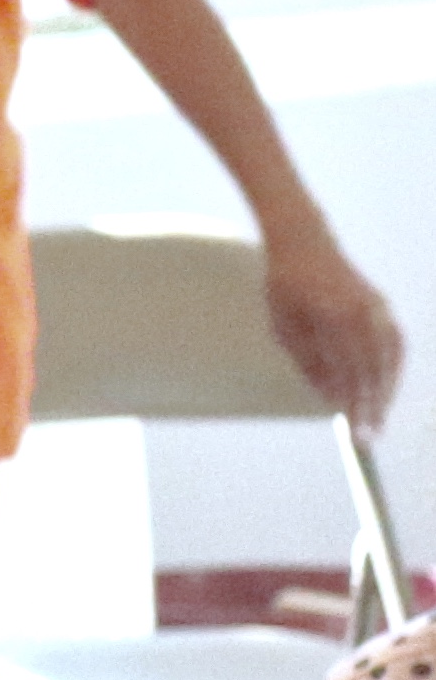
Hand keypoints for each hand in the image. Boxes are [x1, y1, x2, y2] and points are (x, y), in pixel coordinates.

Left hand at [269, 226, 407, 425]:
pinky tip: (386, 387)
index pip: (351, 374)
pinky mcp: (382, 306)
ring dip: (386, 392)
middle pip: (374, 371)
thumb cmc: (285, 286)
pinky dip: (392, 370)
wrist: (305, 243)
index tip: (355, 432)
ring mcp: (377, 309)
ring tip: (378, 418)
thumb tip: (333, 399)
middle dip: (374, 407)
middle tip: (370, 436)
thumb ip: (310, 364)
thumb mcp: (285, 327)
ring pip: (390, 360)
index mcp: (333, 320)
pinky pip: (395, 344)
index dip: (356, 406)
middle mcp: (361, 315)